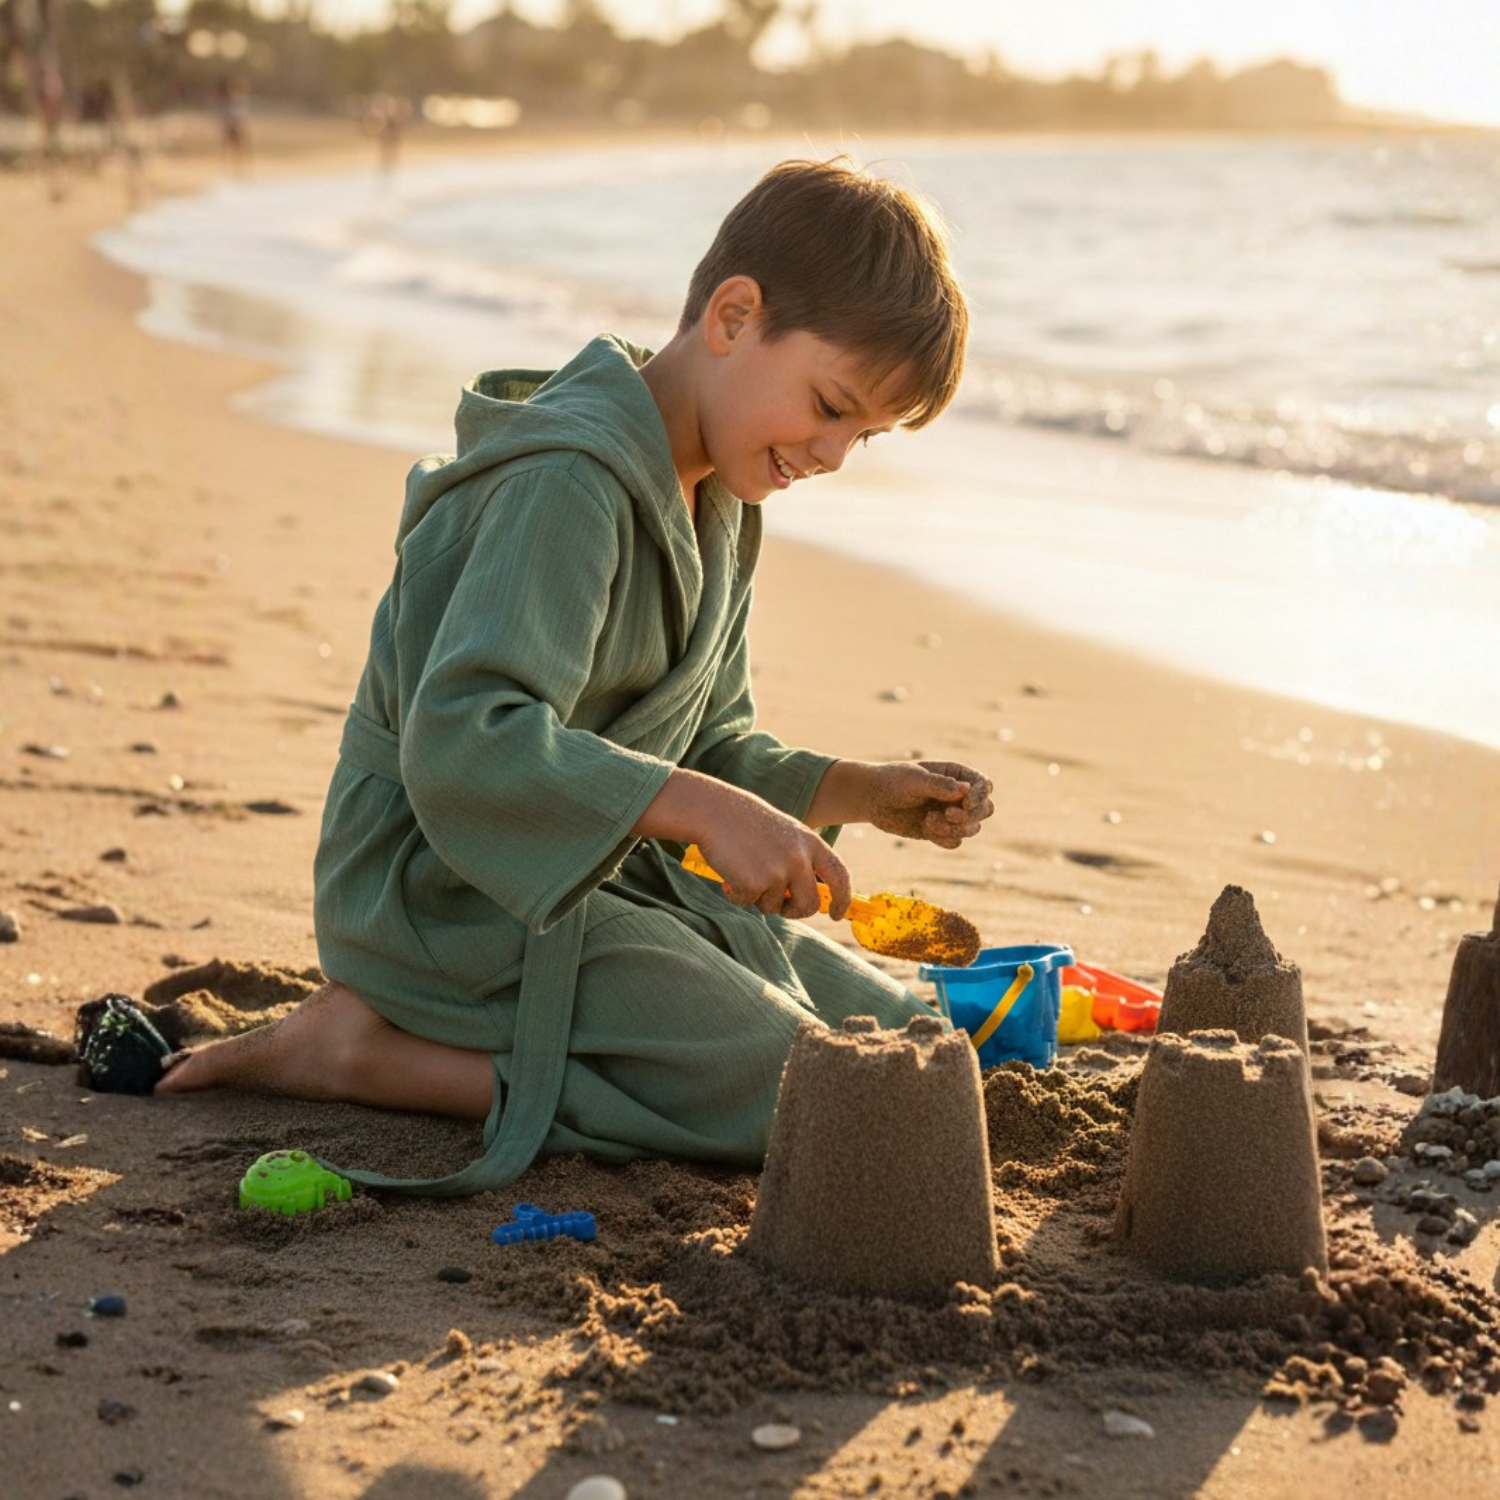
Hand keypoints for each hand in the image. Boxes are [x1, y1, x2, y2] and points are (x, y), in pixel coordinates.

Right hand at [634, 767, 852, 920]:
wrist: (714, 810)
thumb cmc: (745, 822)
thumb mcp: (783, 834)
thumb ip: (799, 860)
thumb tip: (807, 899)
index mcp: (810, 842)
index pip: (839, 876)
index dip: (842, 898)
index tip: (836, 914)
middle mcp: (799, 858)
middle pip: (810, 904)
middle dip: (794, 911)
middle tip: (779, 907)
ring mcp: (778, 871)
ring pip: (774, 906)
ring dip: (758, 898)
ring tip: (742, 872)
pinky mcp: (755, 883)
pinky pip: (747, 903)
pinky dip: (735, 895)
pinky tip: (728, 875)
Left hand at [863, 760, 993, 848]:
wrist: (872, 799)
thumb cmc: (892, 781)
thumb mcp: (913, 780)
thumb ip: (938, 785)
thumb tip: (965, 789)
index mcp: (956, 775)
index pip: (984, 785)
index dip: (980, 796)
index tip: (966, 803)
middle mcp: (958, 796)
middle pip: (985, 809)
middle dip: (971, 816)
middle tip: (949, 815)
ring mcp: (950, 815)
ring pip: (972, 828)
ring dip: (955, 829)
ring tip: (930, 821)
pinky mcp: (940, 832)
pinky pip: (955, 842)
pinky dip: (945, 839)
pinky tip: (926, 828)